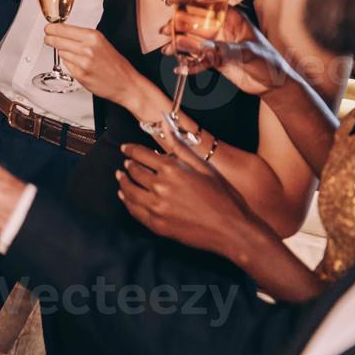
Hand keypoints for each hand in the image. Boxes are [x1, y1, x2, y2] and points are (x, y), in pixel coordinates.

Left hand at [43, 22, 143, 105]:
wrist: (126, 84)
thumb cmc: (117, 65)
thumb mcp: (103, 43)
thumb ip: (84, 38)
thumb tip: (65, 33)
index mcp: (93, 37)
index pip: (64, 29)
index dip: (52, 29)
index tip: (48, 29)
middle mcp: (87, 48)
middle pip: (57, 40)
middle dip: (50, 39)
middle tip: (47, 38)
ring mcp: (82, 62)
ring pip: (61, 52)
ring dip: (63, 52)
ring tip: (74, 55)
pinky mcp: (79, 74)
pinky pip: (66, 65)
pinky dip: (69, 64)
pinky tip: (79, 65)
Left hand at [117, 121, 256, 258]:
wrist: (233, 230)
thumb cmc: (223, 197)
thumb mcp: (204, 167)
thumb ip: (180, 146)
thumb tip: (165, 124)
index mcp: (172, 169)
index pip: (140, 154)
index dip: (130, 150)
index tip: (125, 148)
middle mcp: (161, 187)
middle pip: (134, 172)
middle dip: (128, 165)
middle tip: (126, 163)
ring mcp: (157, 208)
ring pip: (129, 191)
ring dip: (123, 182)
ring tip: (122, 177)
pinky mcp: (157, 225)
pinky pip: (134, 211)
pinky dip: (127, 202)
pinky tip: (126, 197)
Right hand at [163, 0, 292, 96]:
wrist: (275, 86)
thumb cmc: (268, 62)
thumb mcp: (243, 53)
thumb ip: (216, 49)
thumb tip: (193, 44)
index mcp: (232, 18)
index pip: (207, 3)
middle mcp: (222, 28)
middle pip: (194, 21)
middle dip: (177, 24)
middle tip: (165, 30)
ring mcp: (217, 44)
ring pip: (193, 40)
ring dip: (179, 44)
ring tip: (168, 50)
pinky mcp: (215, 59)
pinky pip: (197, 59)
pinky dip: (188, 63)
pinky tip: (180, 67)